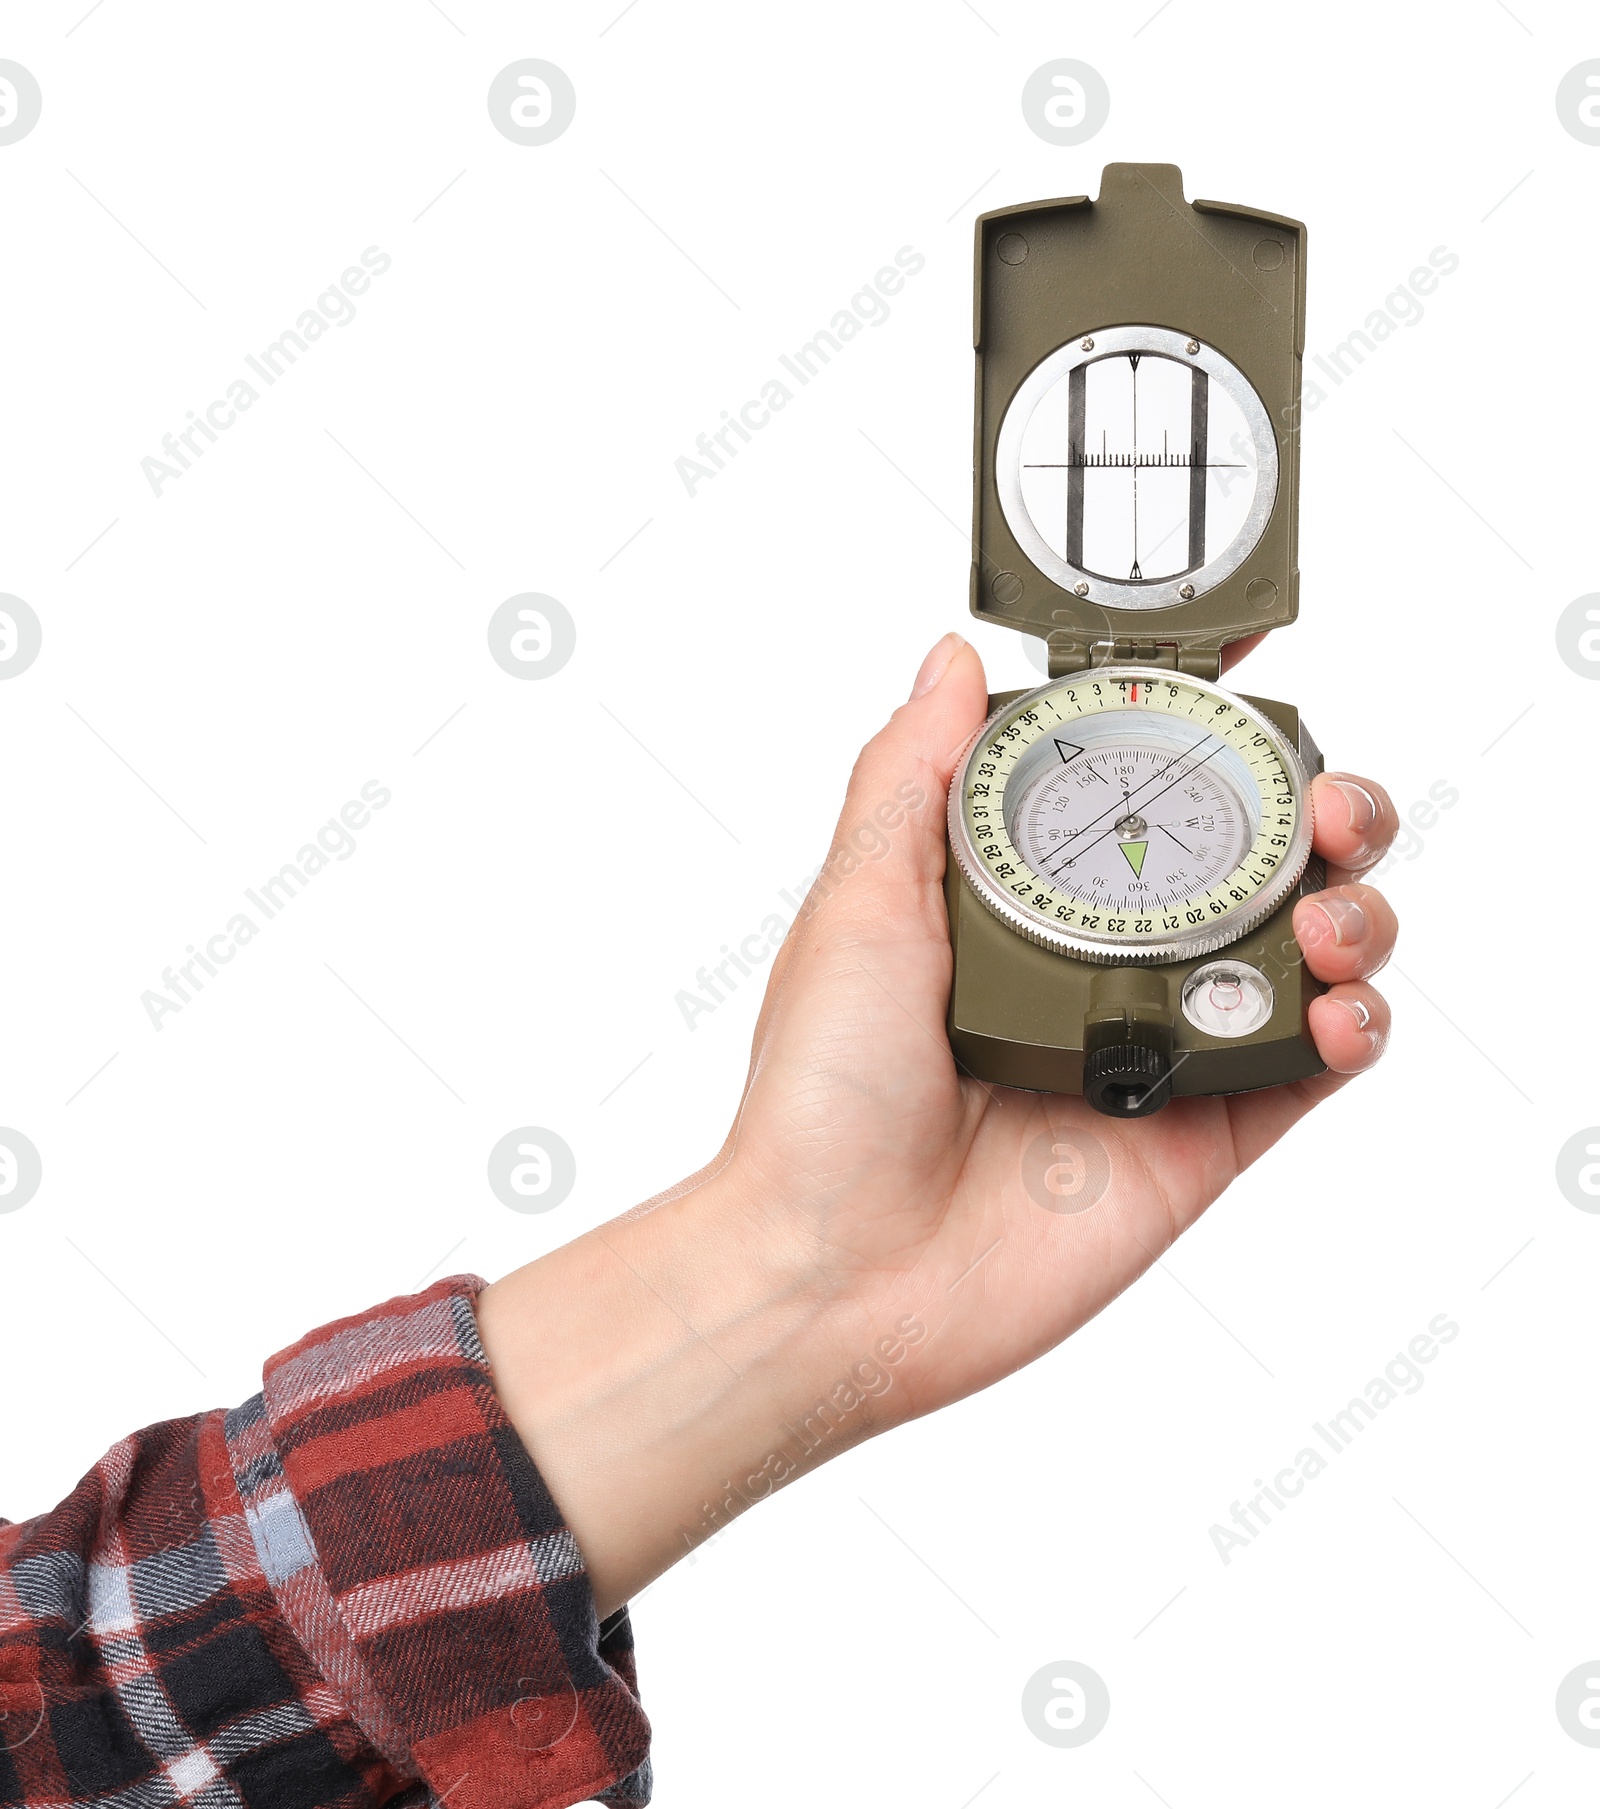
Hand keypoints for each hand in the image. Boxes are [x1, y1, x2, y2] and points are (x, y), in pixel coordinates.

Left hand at [479, 634, 1399, 1614]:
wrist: (836, 1270)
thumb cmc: (821, 1094)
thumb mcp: (855, 904)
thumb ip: (912, 775)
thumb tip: (952, 658)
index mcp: (1028, 897)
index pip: (1143, 787)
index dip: (1210, 729)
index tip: (1254, 671)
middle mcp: (1107, 961)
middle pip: (1256, 861)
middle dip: (1320, 812)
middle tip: (1324, 806)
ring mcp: (1161, 1047)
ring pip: (1306, 954)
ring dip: (1353, 911)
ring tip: (1328, 918)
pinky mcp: (1203, 1136)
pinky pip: (1311, 1068)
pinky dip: (1354, 1026)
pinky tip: (1337, 1009)